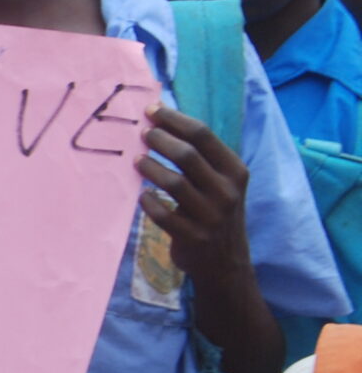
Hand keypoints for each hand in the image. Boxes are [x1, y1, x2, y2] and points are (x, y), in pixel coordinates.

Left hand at [139, 105, 252, 283]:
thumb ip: (201, 157)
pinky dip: (148, 202)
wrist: (226, 262)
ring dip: (150, 167)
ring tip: (136, 160)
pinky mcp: (193, 237)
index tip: (151, 110)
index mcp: (235, 171)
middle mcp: (227, 191)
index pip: (203, 135)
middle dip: (160, 139)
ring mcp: (212, 216)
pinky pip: (163, 214)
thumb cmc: (216, 211)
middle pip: (188, 155)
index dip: (174, 119)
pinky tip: (141, 195)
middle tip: (142, 133)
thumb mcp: (221, 183)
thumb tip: (162, 120)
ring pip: (174, 183)